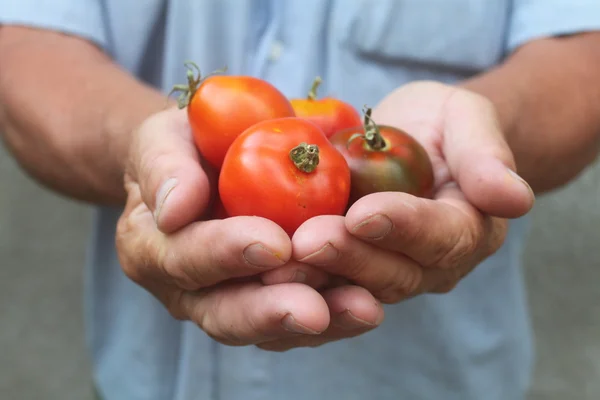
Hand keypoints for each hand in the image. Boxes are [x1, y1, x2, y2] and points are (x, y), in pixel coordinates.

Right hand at [115, 107, 382, 347]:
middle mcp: (187, 289)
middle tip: (314, 309)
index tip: (273, 243)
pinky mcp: (272, 302)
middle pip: (225, 313)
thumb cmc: (185, 147)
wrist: (208, 163)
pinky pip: (302, 318)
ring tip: (361, 308)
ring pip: (270, 329)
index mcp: (151, 249)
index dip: (226, 254)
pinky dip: (336, 314)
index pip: (184, 258)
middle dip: (272, 312)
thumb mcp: (164, 139)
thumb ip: (164, 167)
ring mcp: (231, 301)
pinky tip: (368, 302)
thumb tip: (175, 209)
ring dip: (318, 321)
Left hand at [263, 81, 534, 302]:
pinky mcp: (347, 275)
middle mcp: (427, 265)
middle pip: (392, 274)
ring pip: (351, 290)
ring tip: (275, 265)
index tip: (365, 214)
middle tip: (307, 241)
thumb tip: (514, 199)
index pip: (440, 236)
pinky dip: (294, 290)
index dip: (403, 227)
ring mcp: (386, 275)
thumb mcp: (468, 120)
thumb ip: (487, 156)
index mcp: (465, 230)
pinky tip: (258, 280)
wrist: (413, 142)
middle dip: (349, 258)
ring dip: (314, 280)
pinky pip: (323, 290)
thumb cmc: (442, 125)